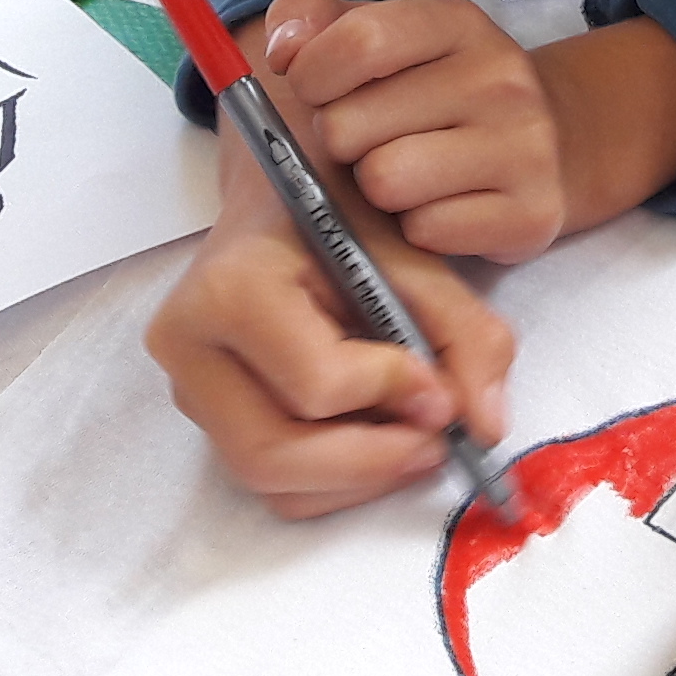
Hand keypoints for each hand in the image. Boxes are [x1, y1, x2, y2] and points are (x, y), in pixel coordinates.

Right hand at [146, 0, 521, 516]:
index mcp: (232, 287)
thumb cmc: (345, 210)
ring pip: (272, 485)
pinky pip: (272, 483)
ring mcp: (189, 387)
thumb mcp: (412, 252)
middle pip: (276, 455)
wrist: (288, 190)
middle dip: (372, 461)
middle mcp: (189, 346)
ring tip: (417, 439)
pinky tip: (381, 437)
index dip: (391, 395)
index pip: (315, 383)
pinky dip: (336, 480)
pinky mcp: (206, 416)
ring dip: (358, 478)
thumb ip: (463, 331)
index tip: (442, 389)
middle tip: (440, 442)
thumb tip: (486, 427)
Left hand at [276, 0, 675, 261]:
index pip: (359, 41)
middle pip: (352, 125)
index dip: (312, 75)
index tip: (315, 90)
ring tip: (403, 174)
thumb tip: (284, 50)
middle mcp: (501, 77)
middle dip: (342, 142)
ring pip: (386, 181)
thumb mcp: (381, 35)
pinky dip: (418, 230)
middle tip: (371, 141)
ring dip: (376, 190)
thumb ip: (314, 20)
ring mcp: (524, 146)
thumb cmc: (433, 89)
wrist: (545, 142)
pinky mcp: (531, 213)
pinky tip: (439, 207)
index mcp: (457, 23)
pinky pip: (428, 233)